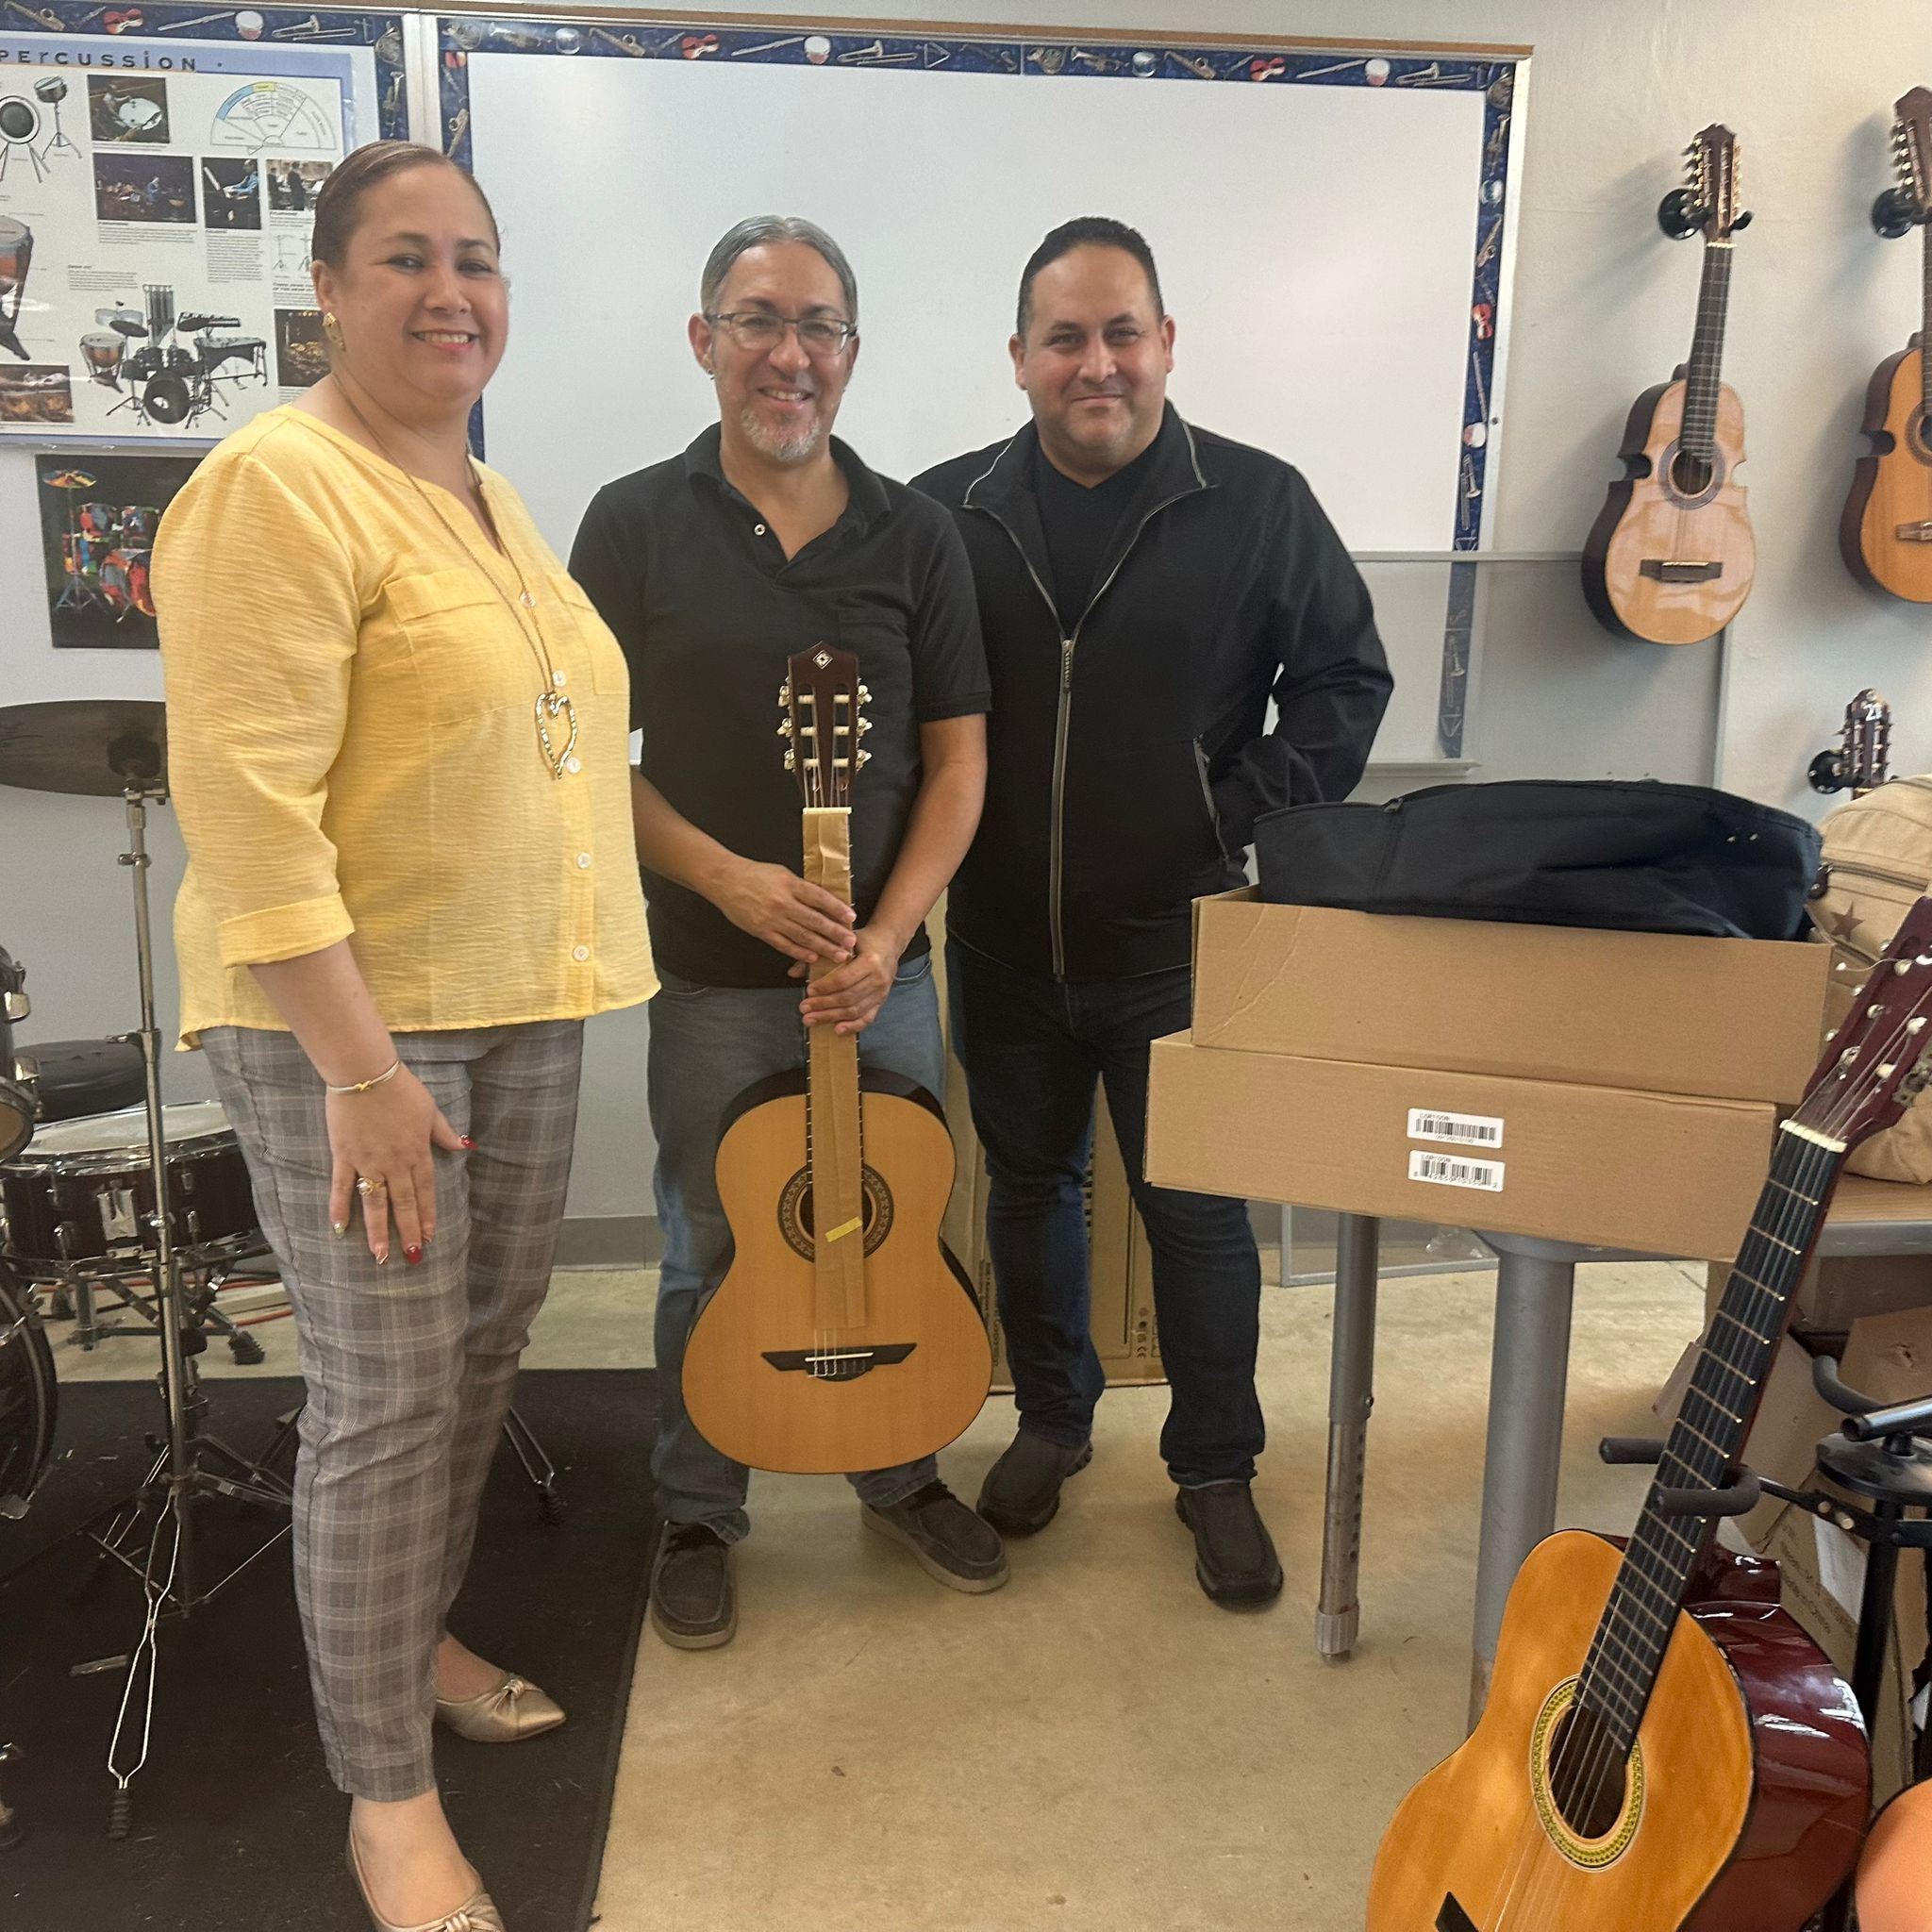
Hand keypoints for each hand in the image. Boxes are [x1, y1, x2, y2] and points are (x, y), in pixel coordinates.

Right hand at [325, 1065, 469, 1265]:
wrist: (365, 1073)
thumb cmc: (400, 1088)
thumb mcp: (430, 1110)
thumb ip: (444, 1133)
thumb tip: (466, 1146)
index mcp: (417, 1151)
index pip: (425, 1190)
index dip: (428, 1215)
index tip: (430, 1237)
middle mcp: (395, 1162)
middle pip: (403, 1202)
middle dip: (408, 1231)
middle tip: (411, 1257)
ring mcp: (368, 1161)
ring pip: (375, 1202)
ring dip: (378, 1230)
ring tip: (380, 1256)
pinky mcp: (344, 1155)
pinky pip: (341, 1186)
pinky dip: (339, 1207)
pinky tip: (338, 1229)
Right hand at [711, 858, 855, 965]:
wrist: (725, 880)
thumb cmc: (755, 874)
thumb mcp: (782, 873)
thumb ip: (801, 888)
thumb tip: (823, 902)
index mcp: (790, 884)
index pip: (819, 898)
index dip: (837, 909)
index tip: (851, 917)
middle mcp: (783, 902)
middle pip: (815, 920)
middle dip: (835, 933)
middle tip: (851, 942)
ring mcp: (772, 919)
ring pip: (803, 936)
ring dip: (823, 947)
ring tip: (839, 955)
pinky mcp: (761, 931)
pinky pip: (784, 945)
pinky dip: (800, 952)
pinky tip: (813, 958)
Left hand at [795, 925, 903, 1034]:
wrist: (889, 942)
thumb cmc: (863, 940)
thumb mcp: (843, 941)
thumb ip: (818, 956)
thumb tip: (792, 972)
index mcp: (870, 961)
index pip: (844, 979)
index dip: (825, 987)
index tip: (808, 991)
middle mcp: (878, 979)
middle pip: (848, 998)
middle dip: (823, 1005)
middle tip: (804, 1008)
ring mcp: (881, 992)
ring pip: (855, 1010)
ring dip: (831, 1017)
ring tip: (811, 1019)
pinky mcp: (881, 1001)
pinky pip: (867, 1018)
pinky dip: (852, 1026)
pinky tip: (837, 1030)